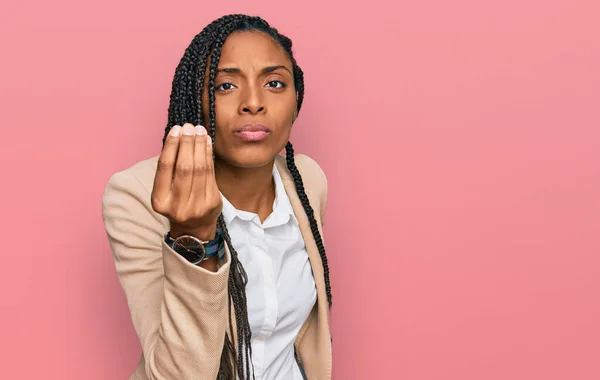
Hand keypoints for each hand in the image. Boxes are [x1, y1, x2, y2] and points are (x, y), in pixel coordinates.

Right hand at [151, 123, 221, 240]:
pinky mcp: (212, 203)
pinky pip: (211, 174)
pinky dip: (209, 156)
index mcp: (160, 201)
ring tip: (199, 131)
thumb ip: (169, 169)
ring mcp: (197, 206)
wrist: (193, 229)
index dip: (171, 146)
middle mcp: (178, 205)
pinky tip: (207, 143)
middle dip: (187, 143)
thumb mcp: (166, 191)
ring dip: (200, 146)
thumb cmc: (177, 202)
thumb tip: (179, 136)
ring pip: (200, 169)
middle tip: (190, 127)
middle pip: (184, 167)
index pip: (165, 168)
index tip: (176, 129)